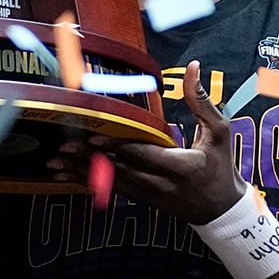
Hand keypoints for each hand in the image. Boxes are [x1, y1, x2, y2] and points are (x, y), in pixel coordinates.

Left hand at [62, 62, 244, 225]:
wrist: (223, 210)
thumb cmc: (222, 167)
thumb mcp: (219, 133)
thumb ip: (202, 101)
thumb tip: (193, 67)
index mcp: (181, 166)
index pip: (143, 155)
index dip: (118, 147)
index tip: (94, 138)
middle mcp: (161, 184)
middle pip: (120, 170)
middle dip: (89, 159)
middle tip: (62, 149)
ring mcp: (149, 196)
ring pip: (111, 183)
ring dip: (81, 173)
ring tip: (55, 165)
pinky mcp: (142, 201)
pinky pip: (112, 191)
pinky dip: (89, 183)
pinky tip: (68, 176)